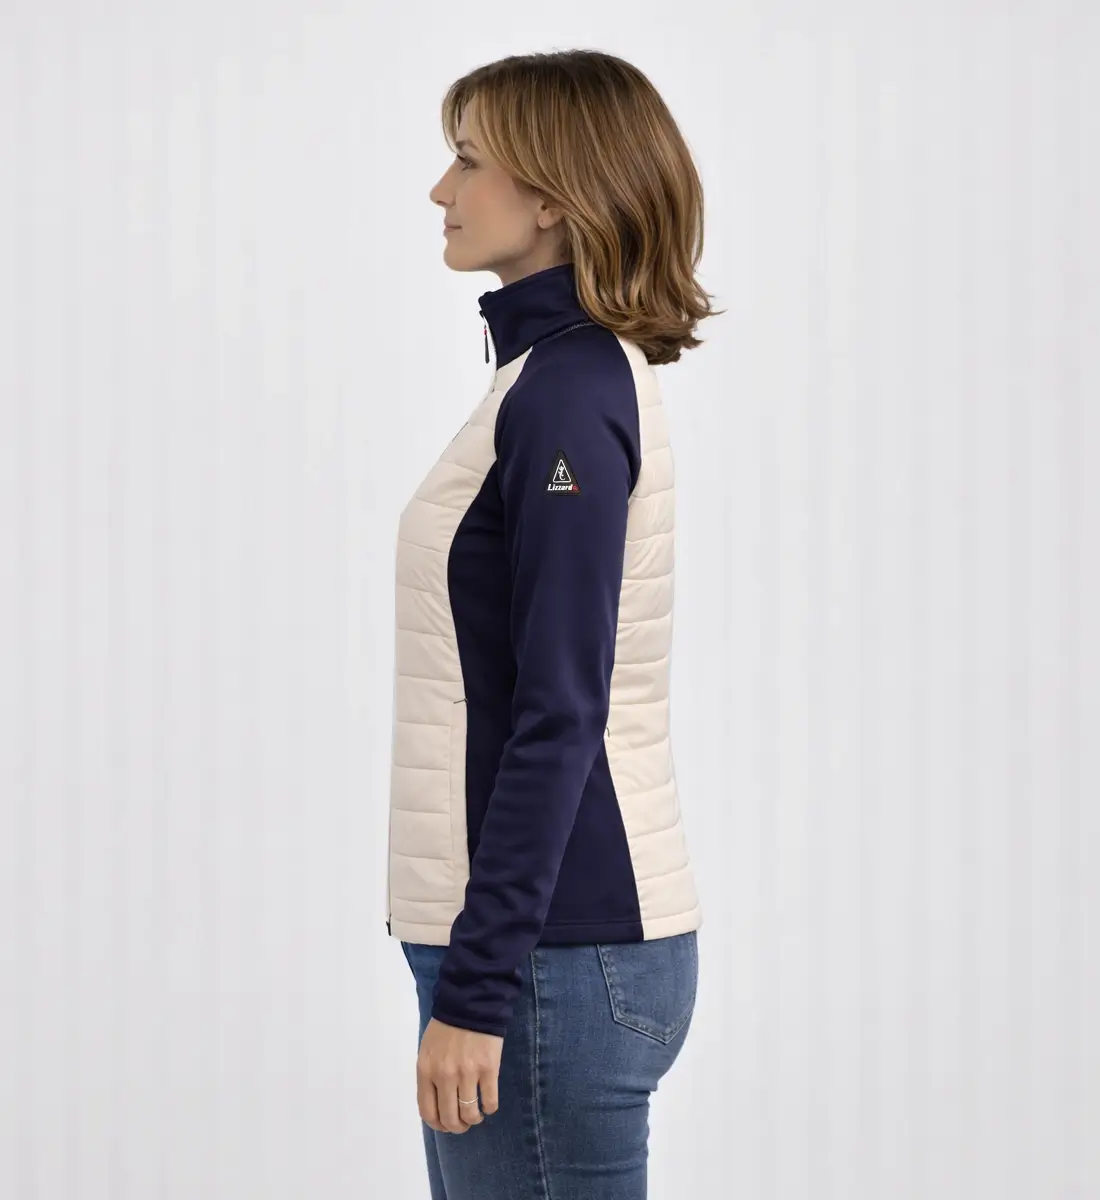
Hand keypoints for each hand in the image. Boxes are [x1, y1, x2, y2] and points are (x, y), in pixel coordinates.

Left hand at [416, 1017, 502, 1133]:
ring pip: (470, 1114)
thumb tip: (437, 1103)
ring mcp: (467, 1073)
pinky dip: (490, 1108)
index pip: (428, 1112)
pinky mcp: (488, 1069)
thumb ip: (429, 1075)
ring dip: (474, 1119)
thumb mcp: (428, 1050)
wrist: (470, 1003)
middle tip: (464, 1123)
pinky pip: (490, 1101)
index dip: (438, 1125)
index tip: (446, 1124)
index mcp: (426, 1071)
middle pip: (450, 1118)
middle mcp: (444, 1076)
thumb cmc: (446, 1027)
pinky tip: (489, 1104)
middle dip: (457, 1127)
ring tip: (477, 1114)